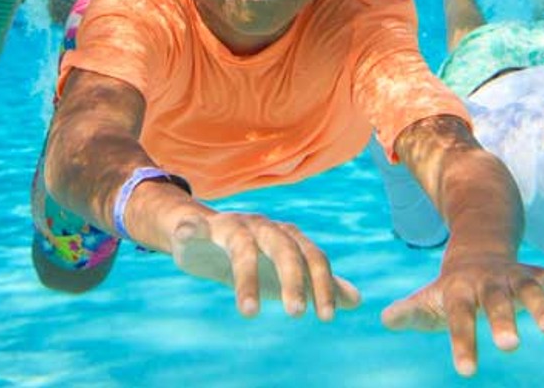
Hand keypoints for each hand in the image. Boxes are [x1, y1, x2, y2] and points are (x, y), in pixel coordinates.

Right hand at [168, 212, 361, 319]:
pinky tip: (186, 234)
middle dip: (292, 281)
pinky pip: (194, 225)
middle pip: (283, 249)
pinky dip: (191, 228)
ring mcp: (231, 225)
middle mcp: (263, 227)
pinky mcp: (199, 228)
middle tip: (297, 315)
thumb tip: (358, 300)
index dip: (322, 286)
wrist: (205, 236)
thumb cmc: (253, 258)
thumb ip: (320, 284)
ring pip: (242, 247)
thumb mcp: (286, 273)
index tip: (326, 318)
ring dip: (247, 278)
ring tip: (249, 313)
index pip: (313, 258)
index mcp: (287, 237)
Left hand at [381, 251, 543, 377]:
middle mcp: (490, 284)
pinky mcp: (537, 275)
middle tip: (510, 346)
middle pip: (497, 304)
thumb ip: (410, 311)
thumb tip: (385, 319)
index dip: (463, 342)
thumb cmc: (449, 288)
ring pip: (531, 291)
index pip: (460, 318)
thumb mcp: (428, 299)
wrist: (475, 246)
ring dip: (543, 307)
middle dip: (503, 323)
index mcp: (462, 292)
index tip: (467, 371)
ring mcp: (515, 278)